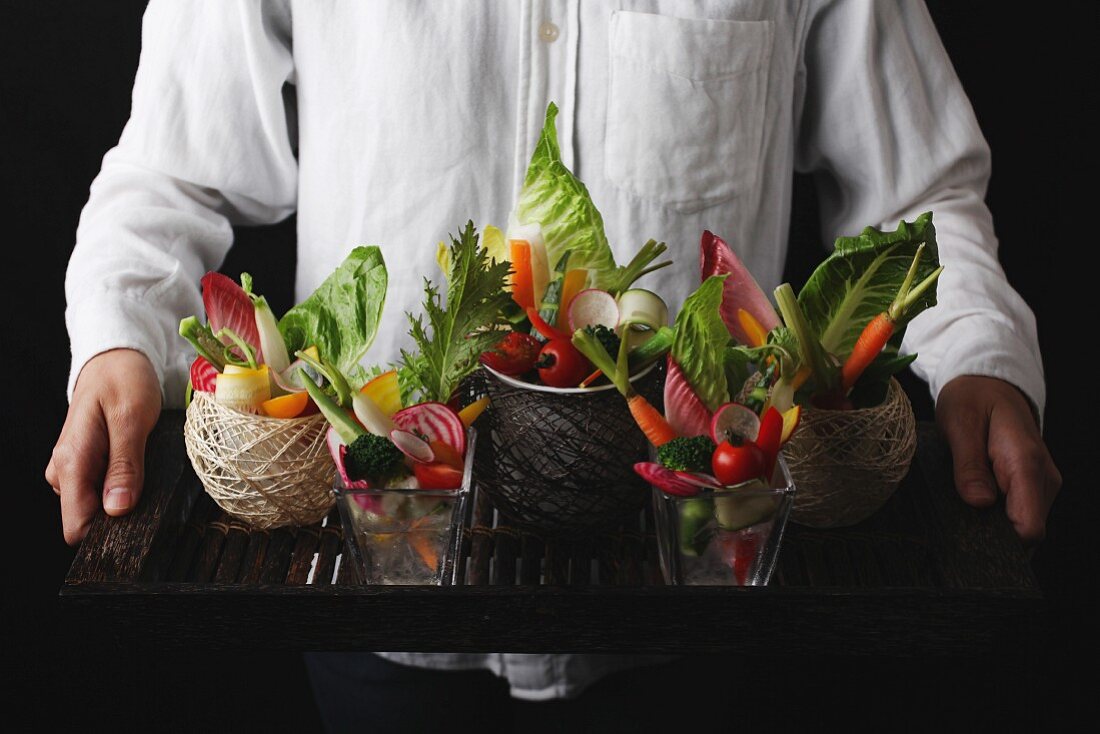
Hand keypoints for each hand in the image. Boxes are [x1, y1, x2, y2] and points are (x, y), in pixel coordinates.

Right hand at [45, 349, 161, 545]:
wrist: (115, 358)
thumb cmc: (124, 381)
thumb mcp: (132, 418)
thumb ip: (125, 465)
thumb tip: (117, 509)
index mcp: (71, 462)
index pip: (76, 526)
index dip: (106, 534)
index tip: (138, 525)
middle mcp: (65, 471)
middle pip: (88, 520)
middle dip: (121, 514)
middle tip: (152, 489)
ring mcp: (75, 469)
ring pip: (98, 505)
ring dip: (126, 497)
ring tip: (148, 469)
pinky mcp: (87, 465)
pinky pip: (103, 489)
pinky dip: (125, 485)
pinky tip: (141, 467)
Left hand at [936, 375, 1060, 543]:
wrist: (990, 384)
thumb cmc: (973, 399)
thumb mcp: (960, 422)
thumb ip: (968, 464)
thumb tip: (979, 503)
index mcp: (1026, 463)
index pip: (1029, 526)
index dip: (1001, 541)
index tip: (969, 536)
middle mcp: (1043, 478)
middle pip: (1026, 532)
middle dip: (993, 535)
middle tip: (957, 521)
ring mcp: (1041, 484)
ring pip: (1023, 525)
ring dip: (992, 524)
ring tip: (963, 505)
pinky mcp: (1032, 486)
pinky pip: (1018, 513)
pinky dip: (996, 515)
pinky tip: (973, 502)